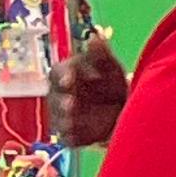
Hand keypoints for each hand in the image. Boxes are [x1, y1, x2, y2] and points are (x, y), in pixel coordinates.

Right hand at [53, 31, 131, 151]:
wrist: (121, 110)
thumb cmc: (110, 82)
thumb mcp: (110, 67)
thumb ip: (101, 54)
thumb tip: (95, 38)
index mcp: (66, 74)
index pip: (57, 72)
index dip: (63, 75)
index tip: (70, 78)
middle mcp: (59, 96)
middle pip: (54, 98)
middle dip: (62, 101)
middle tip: (71, 103)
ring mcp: (63, 117)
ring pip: (58, 119)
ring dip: (65, 120)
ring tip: (73, 120)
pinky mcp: (72, 135)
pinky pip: (69, 138)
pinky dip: (73, 137)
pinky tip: (79, 137)